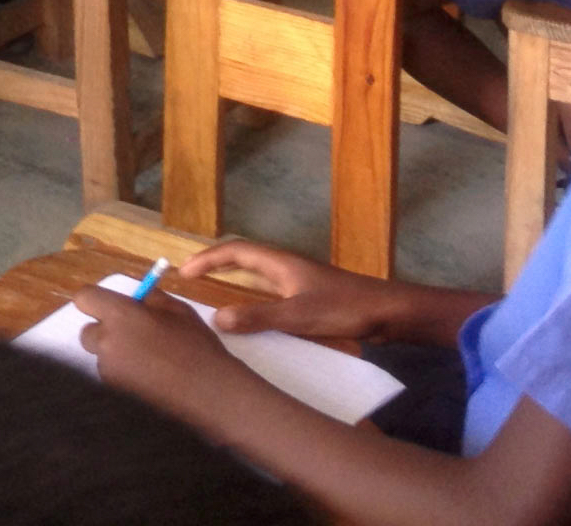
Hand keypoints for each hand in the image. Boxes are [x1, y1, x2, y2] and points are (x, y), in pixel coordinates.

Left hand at [73, 283, 243, 412]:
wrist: (208, 392)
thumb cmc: (194, 345)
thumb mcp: (176, 310)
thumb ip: (149, 298)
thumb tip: (134, 296)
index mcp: (120, 315)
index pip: (84, 298)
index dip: (95, 300)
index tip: (112, 306)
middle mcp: (107, 343)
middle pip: (87, 332)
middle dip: (105, 331)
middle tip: (132, 335)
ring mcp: (108, 372)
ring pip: (101, 357)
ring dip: (115, 355)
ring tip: (148, 361)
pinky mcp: (114, 394)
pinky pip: (111, 377)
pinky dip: (123, 376)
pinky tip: (149, 379)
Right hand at [179, 240, 398, 341]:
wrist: (386, 312)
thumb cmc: (344, 309)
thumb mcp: (298, 316)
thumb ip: (258, 317)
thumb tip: (216, 319)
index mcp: (281, 263)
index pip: (236, 251)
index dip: (208, 258)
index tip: (184, 271)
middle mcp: (287, 267)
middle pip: (244, 257)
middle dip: (216, 264)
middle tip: (192, 278)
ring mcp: (299, 281)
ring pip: (258, 274)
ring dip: (234, 279)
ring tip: (214, 295)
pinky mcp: (309, 296)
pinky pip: (271, 291)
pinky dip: (253, 297)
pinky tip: (253, 318)